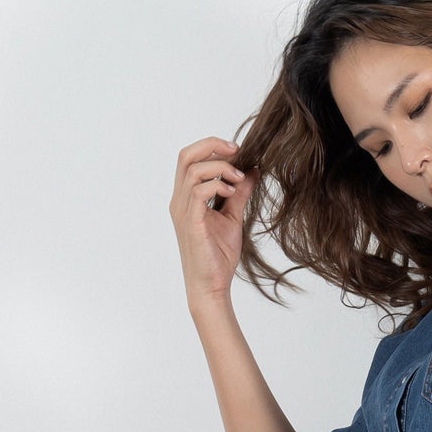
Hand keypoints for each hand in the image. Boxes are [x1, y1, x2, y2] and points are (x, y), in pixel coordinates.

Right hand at [171, 136, 254, 307]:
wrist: (211, 285)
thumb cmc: (218, 256)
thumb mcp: (233, 217)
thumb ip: (239, 192)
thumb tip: (253, 170)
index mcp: (185, 197)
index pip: (189, 158)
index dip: (211, 147)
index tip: (238, 152)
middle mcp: (179, 201)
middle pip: (186, 156)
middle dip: (213, 146)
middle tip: (238, 152)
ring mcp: (182, 211)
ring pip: (193, 169)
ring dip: (221, 168)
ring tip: (239, 179)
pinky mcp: (191, 222)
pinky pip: (198, 191)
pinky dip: (217, 185)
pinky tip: (231, 193)